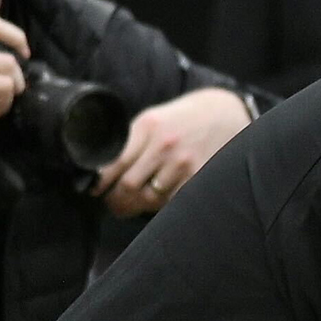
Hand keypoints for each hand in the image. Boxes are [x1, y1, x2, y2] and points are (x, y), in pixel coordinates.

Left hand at [94, 86, 252, 217]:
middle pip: (128, 186)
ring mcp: (184, 162)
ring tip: (132, 205)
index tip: (95, 191)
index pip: (113, 163)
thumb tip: (102, 173)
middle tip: (113, 204)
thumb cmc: (182, 120)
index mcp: (147, 127)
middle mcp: (165, 144)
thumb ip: (130, 143)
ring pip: (149, 199)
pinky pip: (172, 202)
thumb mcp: (153, 121)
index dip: (100, 183)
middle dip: (116, 200)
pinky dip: (161, 206)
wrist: (225, 114)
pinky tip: (158, 200)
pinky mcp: (199, 177)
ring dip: (137, 206)